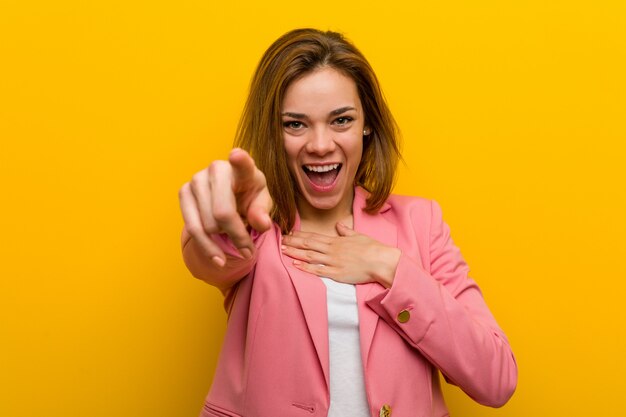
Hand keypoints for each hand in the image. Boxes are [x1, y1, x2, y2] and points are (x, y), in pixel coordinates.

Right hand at [179, 148, 272, 266]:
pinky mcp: (183, 192)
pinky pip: (193, 228)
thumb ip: (262, 213)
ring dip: (223, 241)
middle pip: (223, 212)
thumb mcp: (261, 205)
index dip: (239, 160)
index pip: (242, 163)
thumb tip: (262, 224)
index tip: (236, 155)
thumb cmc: (249, 198)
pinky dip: (207, 248)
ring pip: (207, 225)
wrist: (230, 197)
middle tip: (249, 251)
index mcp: (242, 169)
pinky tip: (218, 259)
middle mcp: (217, 169)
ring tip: (236, 247)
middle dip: (237, 236)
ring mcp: (197, 179)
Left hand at [281, 223, 400, 287]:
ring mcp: (333, 261)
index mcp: (336, 241)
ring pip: (310, 256)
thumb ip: (346, 231)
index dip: (300, 235)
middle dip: (293, 242)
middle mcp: (332, 250)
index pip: (314, 236)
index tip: (289, 233)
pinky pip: (318, 270)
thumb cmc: (372, 248)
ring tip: (283, 250)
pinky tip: (295, 265)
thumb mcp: (358, 236)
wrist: (381, 261)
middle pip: (308, 245)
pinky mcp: (336, 273)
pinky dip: (306, 267)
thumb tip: (339, 225)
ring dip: (295, 253)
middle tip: (279, 240)